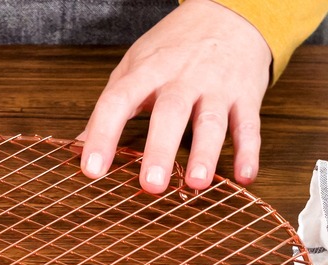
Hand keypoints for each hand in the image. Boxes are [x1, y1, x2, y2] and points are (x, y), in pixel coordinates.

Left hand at [79, 0, 271, 192]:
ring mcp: (217, 87)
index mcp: (147, 71)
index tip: (92, 170)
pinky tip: (244, 176)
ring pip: (212, 121)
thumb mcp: (134, 67)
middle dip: (159, 149)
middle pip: (169, 113)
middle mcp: (182, 79)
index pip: (118, 102)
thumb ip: (110, 106)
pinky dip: (249, 152)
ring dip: (206, 153)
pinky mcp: (246, 96)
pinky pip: (249, 126)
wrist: (228, 14)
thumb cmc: (173, 47)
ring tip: (196, 183)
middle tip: (150, 185)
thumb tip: (78, 143)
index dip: (103, 135)